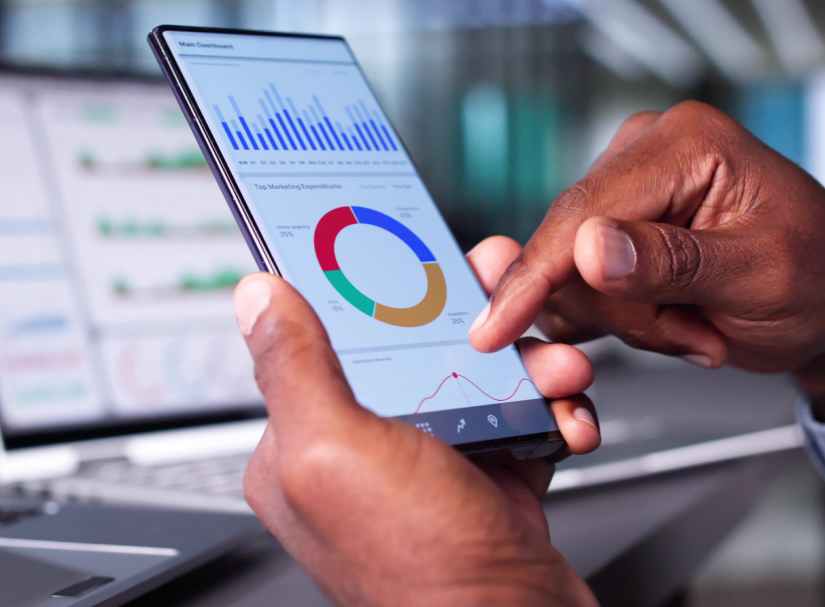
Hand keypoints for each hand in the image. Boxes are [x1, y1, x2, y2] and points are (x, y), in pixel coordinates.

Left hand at [233, 269, 598, 606]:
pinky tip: (567, 416)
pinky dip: (552, 410)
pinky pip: (521, 419)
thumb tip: (257, 295)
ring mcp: (429, 470)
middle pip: (415, 350)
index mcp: (307, 447)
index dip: (375, 292)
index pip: (331, 339)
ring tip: (558, 371)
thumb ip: (295, 367)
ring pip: (478, 378)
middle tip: (515, 309)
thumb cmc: (422, 569)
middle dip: (476, 325)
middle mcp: (364, 457)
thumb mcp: (338, 452)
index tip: (415, 255)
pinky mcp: (487, 484)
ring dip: (529, 365)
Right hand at [469, 101, 824, 421]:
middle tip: (698, 334)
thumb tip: (588, 250)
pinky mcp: (618, 231)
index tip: (495, 328)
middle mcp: (647, 154)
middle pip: (571, 250)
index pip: (583, 211)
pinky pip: (584, 288)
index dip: (535, 276)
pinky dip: (627, 322)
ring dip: (636, 323)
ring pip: (574, 279)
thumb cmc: (824, 280)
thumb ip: (672, 263)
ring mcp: (628, 193)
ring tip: (702, 326)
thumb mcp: (761, 277)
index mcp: (684, 143)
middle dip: (628, 313)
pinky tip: (681, 323)